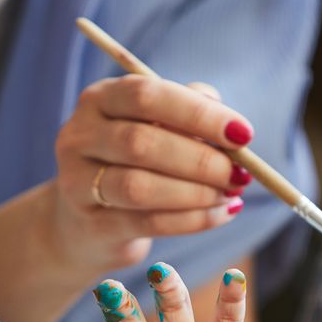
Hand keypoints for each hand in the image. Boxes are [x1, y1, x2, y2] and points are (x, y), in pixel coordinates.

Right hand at [49, 76, 253, 273]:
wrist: (86, 222)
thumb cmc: (133, 163)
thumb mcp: (156, 129)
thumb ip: (188, 114)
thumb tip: (232, 126)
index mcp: (100, 99)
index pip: (147, 96)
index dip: (198, 114)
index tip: (243, 134)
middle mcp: (81, 136)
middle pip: (142, 143)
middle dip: (201, 160)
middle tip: (240, 174)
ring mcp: (78, 182)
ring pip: (140, 187)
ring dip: (196, 193)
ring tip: (230, 195)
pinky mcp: (93, 225)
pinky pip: (148, 223)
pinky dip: (192, 220)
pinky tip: (220, 215)